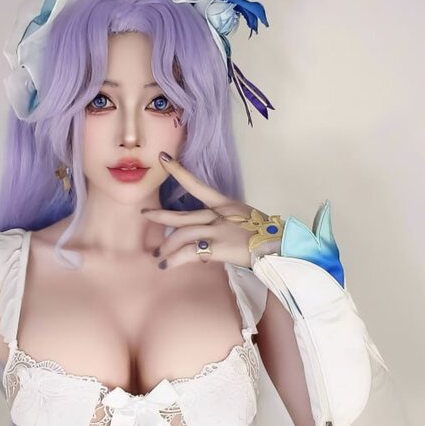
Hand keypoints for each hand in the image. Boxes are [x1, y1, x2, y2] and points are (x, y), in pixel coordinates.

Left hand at [142, 152, 278, 268]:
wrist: (280, 246)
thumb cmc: (268, 237)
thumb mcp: (248, 221)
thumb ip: (229, 223)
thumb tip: (216, 234)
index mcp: (226, 205)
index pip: (198, 186)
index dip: (179, 172)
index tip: (163, 160)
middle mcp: (218, 215)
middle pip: (182, 215)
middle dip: (160, 216)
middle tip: (144, 214)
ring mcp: (216, 230)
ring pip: (181, 235)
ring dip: (166, 247)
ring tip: (158, 256)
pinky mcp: (216, 247)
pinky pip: (188, 253)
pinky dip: (174, 260)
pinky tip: (166, 265)